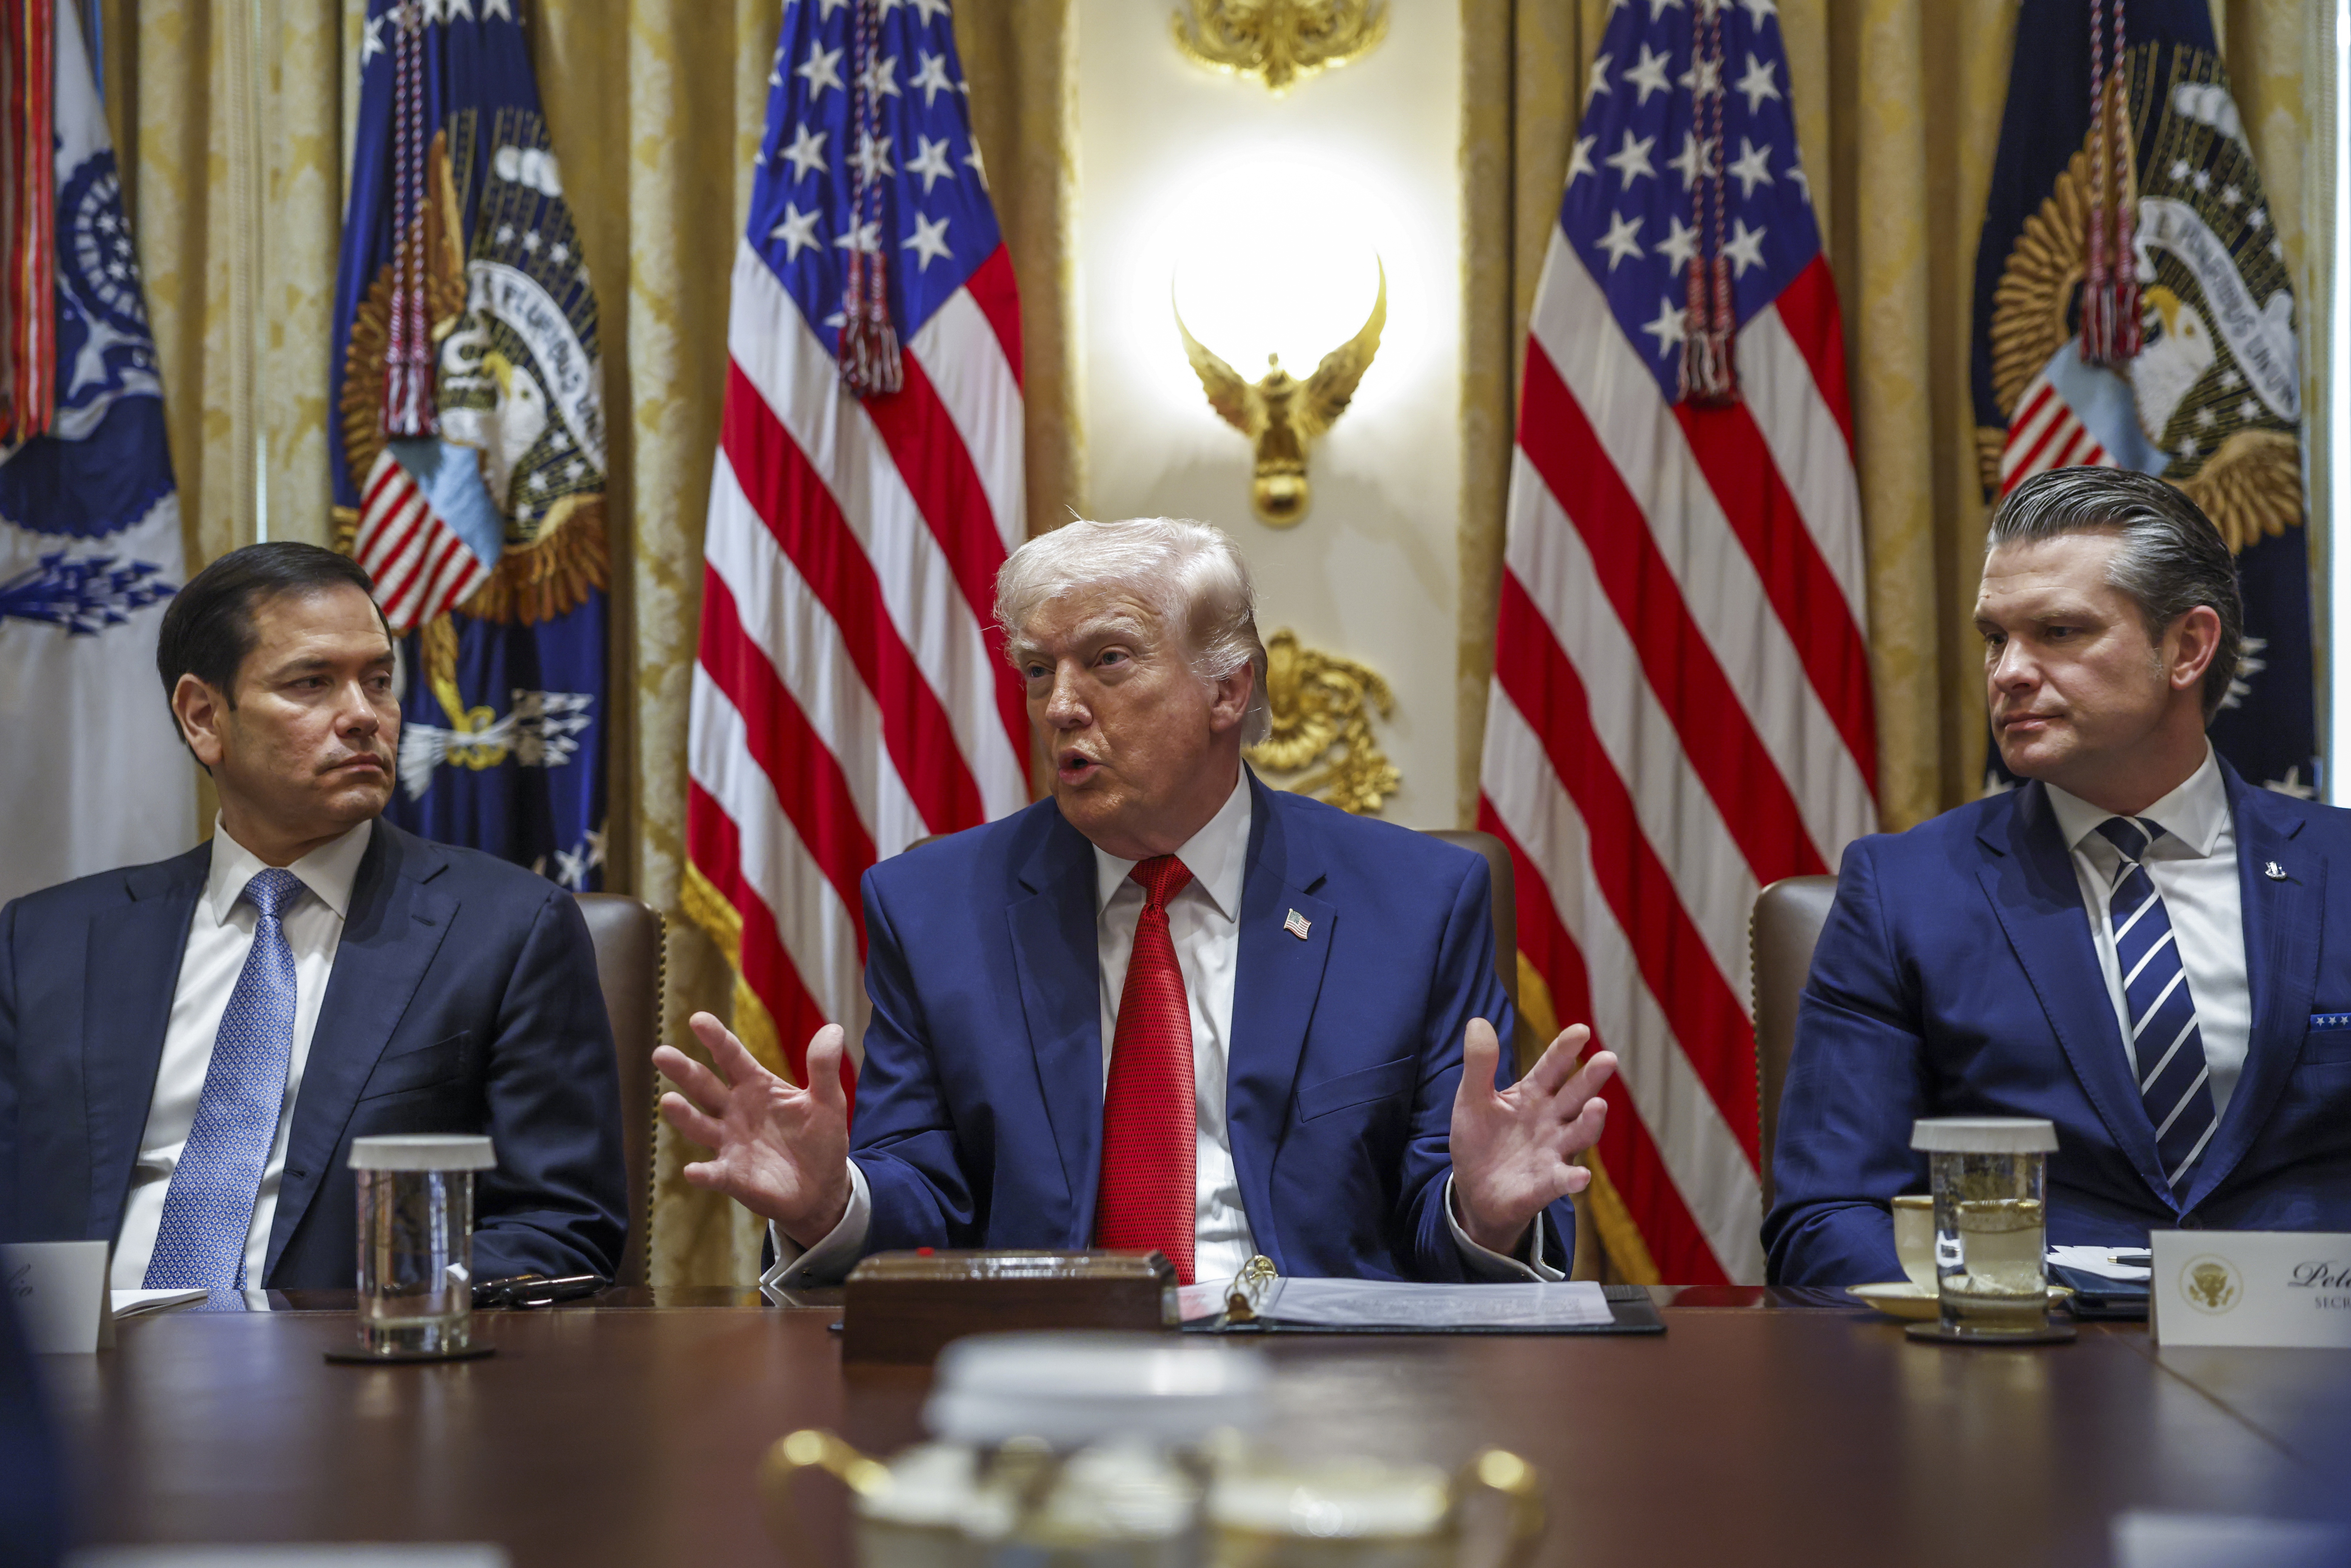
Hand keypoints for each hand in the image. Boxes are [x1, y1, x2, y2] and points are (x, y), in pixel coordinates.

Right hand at [655, 1013, 852, 1247]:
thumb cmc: (819, 1139)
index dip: (716, 1038)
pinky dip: (703, 1173)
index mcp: (756, 1086)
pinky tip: (693, 1171)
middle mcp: (735, 1110)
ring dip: (684, 1115)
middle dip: (683, 1070)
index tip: (697, 1019)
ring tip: (669, 1101)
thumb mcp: (828, 1101)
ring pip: (700, 1125)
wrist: (823, 1188)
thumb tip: (834, 1028)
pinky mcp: (732, 1176)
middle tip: (661, 1053)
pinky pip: (713, 1173)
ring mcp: (729, 1143)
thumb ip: (824, 1067)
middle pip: (704, 1085)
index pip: (731, 1056)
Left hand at [1449, 1018, 1615, 1256]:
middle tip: (1608, 1057)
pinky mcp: (1547, 1183)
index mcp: (1532, 1094)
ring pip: (1578, 1133)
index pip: (1552, 1066)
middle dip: (1591, 1078)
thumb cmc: (1479, 1139)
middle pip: (1575, 1095)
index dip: (1564, 1049)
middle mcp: (1551, 1119)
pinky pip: (1563, 1180)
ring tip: (1599, 1106)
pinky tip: (1580, 1177)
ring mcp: (1553, 1151)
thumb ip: (1479, 1064)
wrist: (1474, 1189)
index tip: (1580, 1030)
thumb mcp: (1471, 1099)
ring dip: (1590, 1122)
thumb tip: (1478, 1021)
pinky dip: (1573, 1179)